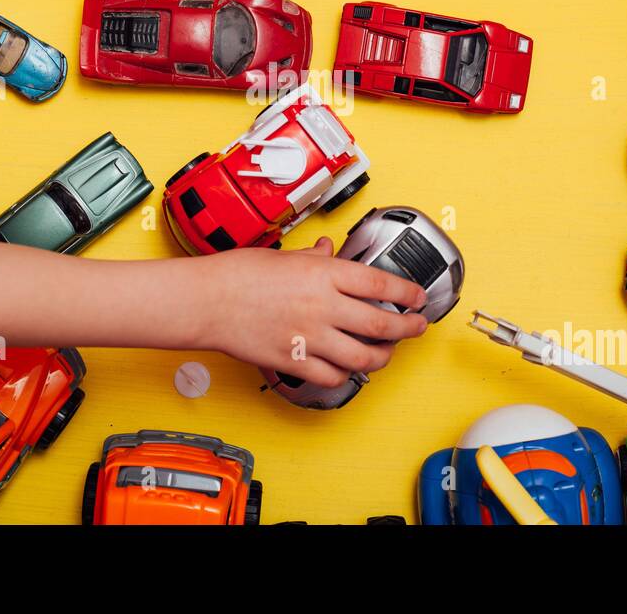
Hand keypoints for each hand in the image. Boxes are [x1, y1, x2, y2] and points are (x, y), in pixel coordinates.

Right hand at [194, 238, 428, 387]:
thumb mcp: (285, 255)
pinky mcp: (295, 361)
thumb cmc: (239, 274)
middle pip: (382, 324)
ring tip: (388, 353)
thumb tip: (328, 250)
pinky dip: (345, 374)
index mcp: (324, 274)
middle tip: (417, 327)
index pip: (381, 284)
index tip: (418, 297)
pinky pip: (332, 376)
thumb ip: (314, 257)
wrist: (208, 300)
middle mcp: (323, 307)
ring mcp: (311, 337)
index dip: (408, 293)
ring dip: (383, 357)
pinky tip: (348, 367)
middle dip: (408, 328)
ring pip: (363, 356)